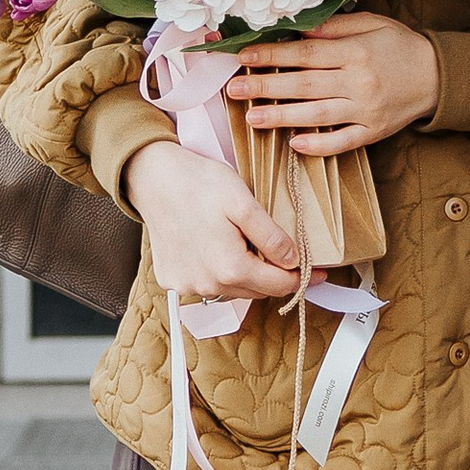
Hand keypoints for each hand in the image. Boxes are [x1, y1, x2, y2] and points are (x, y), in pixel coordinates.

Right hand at [124, 139, 299, 302]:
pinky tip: (218, 249)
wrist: (152, 178)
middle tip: (285, 254)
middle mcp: (208, 285)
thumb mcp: (244, 203)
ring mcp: (187, 286)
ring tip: (247, 246)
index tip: (318, 272)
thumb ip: (271, 237)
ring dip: (246, 275)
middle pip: (256, 290)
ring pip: (233, 290)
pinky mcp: (172, 280)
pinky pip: (207, 284)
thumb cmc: (198, 184)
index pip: (278, 285)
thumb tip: (292, 261)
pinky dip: (219, 273)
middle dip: (274, 275)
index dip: (301, 278)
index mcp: (230, 268)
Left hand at [230, 12, 441, 156]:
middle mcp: (359, 82)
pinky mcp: (373, 131)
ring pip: (318, 115)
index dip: (272, 55)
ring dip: (282, 117)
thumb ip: (334, 28)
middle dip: (266, 87)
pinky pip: (343, 142)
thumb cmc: (399, 45)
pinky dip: (320, 145)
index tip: (243, 58)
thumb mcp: (371, 24)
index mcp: (356, 51)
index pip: (305, 54)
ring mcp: (366, 109)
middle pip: (305, 85)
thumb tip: (295, 31)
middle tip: (234, 91)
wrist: (438, 76)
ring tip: (252, 118)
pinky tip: (295, 146)